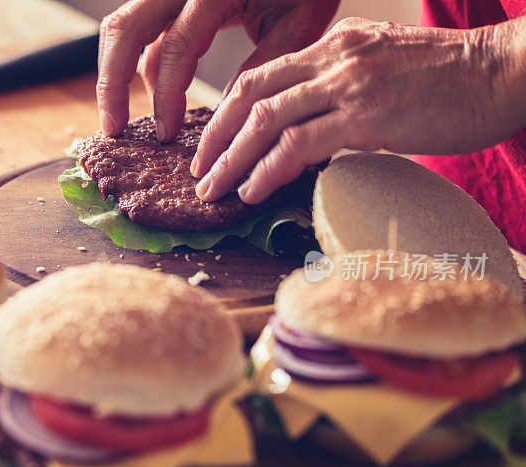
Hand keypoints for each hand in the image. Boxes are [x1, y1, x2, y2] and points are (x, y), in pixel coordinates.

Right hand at [97, 0, 337, 140]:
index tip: (166, 134)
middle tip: (114, 129)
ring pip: (123, 26)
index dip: (166, 96)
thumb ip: (263, 66)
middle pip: (125, 29)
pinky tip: (155, 96)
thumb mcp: (298, 23)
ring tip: (117, 118)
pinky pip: (142, 27)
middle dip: (112, 83)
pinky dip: (139, 62)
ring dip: (114, 72)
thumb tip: (226, 116)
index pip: (176, 47)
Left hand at [193, 17, 525, 203]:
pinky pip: (298, 144)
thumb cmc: (449, 79)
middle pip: (249, 96)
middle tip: (199, 171)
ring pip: (265, 121)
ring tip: (214, 189)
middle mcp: (332, 58)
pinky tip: (252, 191)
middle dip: (216, 137)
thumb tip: (312, 131)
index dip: (226, 112)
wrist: (502, 71)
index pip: (261, 77)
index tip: (212, 143)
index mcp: (332, 46)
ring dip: (232, 160)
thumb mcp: (381, 69)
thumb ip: (340, 91)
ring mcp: (347, 84)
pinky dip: (267, 170)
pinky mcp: (364, 115)